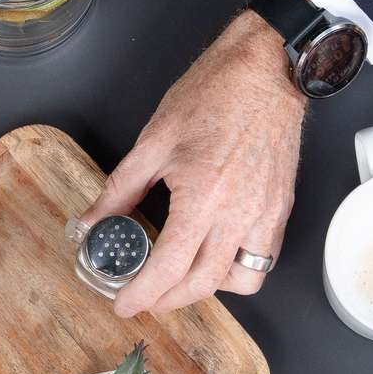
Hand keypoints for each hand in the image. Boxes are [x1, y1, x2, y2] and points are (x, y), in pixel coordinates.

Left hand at [84, 12, 304, 316]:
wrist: (267, 69)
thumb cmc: (214, 94)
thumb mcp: (154, 141)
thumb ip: (120, 189)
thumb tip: (92, 220)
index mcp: (204, 197)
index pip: (170, 267)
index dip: (143, 294)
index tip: (124, 304)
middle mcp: (240, 213)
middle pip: (203, 284)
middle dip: (168, 300)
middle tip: (144, 296)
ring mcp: (266, 214)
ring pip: (241, 280)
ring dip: (207, 288)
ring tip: (180, 277)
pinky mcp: (280, 208)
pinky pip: (263, 258)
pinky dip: (238, 270)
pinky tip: (215, 257)